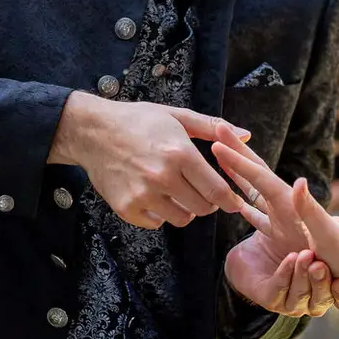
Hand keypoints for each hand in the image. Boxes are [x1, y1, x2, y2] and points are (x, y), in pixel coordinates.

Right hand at [49, 92, 247, 229]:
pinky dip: (160, 214)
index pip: (217, 190)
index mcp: (180, 153)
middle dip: (208, 204)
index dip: (229, 199)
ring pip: (181, 219)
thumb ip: (213, 128)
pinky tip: (155, 197)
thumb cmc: (137, 121)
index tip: (232, 201)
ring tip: (177, 193)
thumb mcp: (176, 116)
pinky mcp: (126, 207)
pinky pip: (156, 223)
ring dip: (185, 210)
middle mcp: (162, 176)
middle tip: (202, 193)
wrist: (92, 132)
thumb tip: (246, 135)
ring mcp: (143, 194)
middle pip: (202, 208)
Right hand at [212, 134, 338, 315]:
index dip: (239, 160)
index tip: (219, 141)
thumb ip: (311, 209)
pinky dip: (242, 202)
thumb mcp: (327, 233)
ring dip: (237, 173)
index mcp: (292, 204)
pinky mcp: (280, 234)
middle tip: (218, 130)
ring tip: (221, 157)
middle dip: (237, 153)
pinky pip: (255, 213)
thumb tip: (298, 182)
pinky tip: (233, 200)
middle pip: (255, 174)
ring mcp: (282, 219)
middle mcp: (286, 206)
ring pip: (252, 190)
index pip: (260, 177)